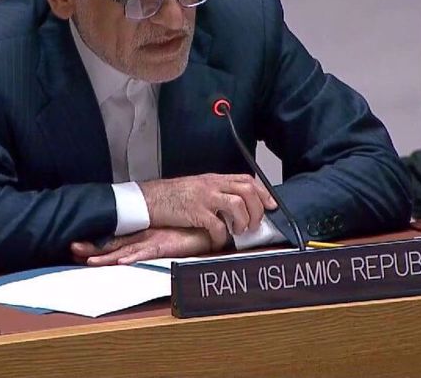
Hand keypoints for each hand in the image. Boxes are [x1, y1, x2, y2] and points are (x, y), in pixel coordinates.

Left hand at [71, 227, 229, 265]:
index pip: (112, 239)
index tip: (76, 247)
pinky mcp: (163, 246)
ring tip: (89, 260)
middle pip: (112, 243)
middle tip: (71, 248)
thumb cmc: (185, 231)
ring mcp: (151, 240)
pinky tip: (122, 261)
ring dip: (107, 255)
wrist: (205, 224)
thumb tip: (131, 248)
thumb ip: (149, 240)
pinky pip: (146, 252)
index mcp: (139, 233)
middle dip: (91, 247)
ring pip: (124, 249)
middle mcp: (141, 236)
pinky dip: (134, 256)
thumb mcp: (163, 236)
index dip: (94, 243)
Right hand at [138, 173, 276, 242]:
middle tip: (254, 224)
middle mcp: (212, 185)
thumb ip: (216, 191)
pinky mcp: (196, 213)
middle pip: (247, 191)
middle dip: (257, 210)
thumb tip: (236, 202)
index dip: (263, 193)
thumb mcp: (198, 186)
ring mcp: (204, 198)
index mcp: (214, 179)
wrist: (149, 199)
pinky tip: (218, 241)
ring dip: (243, 221)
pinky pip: (217, 226)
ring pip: (237, 205)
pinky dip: (221, 237)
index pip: (247, 180)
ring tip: (239, 231)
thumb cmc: (172, 195)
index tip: (271, 205)